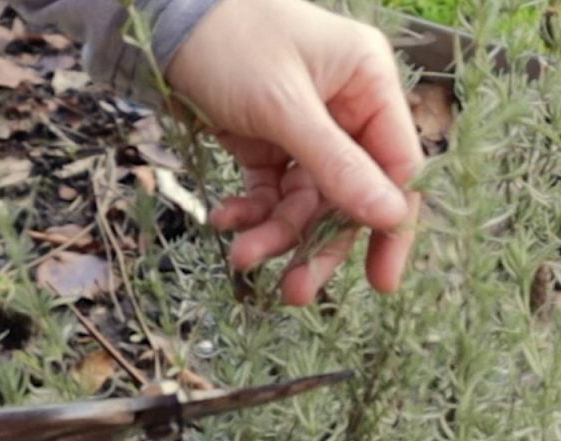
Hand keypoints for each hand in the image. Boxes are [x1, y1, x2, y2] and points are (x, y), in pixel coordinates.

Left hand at [166, 0, 423, 304]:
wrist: (164, 22)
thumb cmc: (233, 43)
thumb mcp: (285, 107)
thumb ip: (337, 165)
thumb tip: (391, 217)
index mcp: (369, 85)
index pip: (396, 167)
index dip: (389, 225)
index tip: (380, 281)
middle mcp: (345, 110)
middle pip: (348, 195)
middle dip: (319, 243)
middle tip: (296, 293)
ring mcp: (306, 129)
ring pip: (304, 201)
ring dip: (274, 234)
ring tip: (241, 259)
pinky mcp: (267, 143)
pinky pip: (270, 191)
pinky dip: (250, 211)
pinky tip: (223, 221)